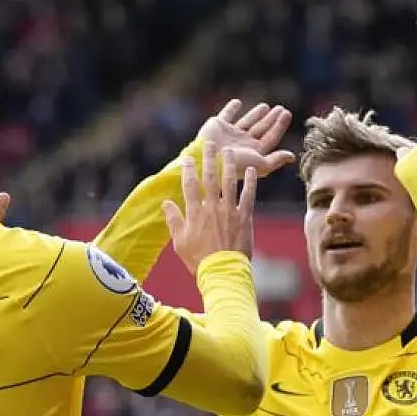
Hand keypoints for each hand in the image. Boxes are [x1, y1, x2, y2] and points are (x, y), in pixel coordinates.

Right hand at [162, 143, 257, 274]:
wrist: (221, 271)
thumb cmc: (198, 259)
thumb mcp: (180, 241)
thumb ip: (173, 220)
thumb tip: (165, 203)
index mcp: (195, 213)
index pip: (189, 185)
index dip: (188, 169)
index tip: (187, 158)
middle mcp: (212, 208)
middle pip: (210, 178)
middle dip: (209, 159)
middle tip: (210, 144)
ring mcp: (229, 211)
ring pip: (229, 182)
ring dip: (229, 165)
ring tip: (229, 151)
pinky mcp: (244, 218)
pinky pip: (248, 196)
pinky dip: (250, 182)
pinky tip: (251, 170)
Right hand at [196, 99, 294, 176]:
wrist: (208, 159)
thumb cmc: (235, 164)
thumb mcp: (259, 164)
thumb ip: (275, 160)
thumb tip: (292, 156)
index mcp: (253, 151)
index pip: (270, 137)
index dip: (279, 126)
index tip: (287, 113)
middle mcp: (243, 142)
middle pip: (261, 129)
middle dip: (271, 119)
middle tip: (281, 109)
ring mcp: (230, 134)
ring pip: (247, 122)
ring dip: (255, 114)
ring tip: (265, 106)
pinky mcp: (218, 125)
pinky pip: (226, 115)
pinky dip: (231, 108)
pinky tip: (237, 102)